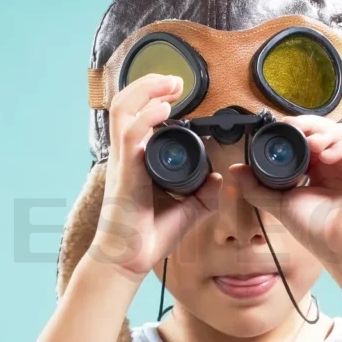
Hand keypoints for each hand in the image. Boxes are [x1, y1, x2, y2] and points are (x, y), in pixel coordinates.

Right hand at [89, 74, 221, 279]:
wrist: (128, 261)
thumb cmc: (146, 237)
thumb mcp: (185, 211)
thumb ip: (201, 195)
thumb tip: (219, 180)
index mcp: (135, 160)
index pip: (137, 116)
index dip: (152, 97)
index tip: (176, 91)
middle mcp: (125, 156)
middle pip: (126, 104)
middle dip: (150, 85)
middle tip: (175, 81)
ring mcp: (122, 162)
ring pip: (124, 111)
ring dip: (147, 91)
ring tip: (170, 84)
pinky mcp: (125, 174)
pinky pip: (131, 136)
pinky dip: (146, 118)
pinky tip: (164, 110)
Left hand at [228, 115, 341, 266]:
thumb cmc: (320, 233)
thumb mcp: (282, 204)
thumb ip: (259, 188)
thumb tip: (236, 171)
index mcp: (324, 168)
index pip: (311, 139)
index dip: (297, 131)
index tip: (279, 128)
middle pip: (328, 131)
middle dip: (309, 127)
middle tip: (293, 128)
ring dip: (325, 134)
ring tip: (310, 144)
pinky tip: (327, 155)